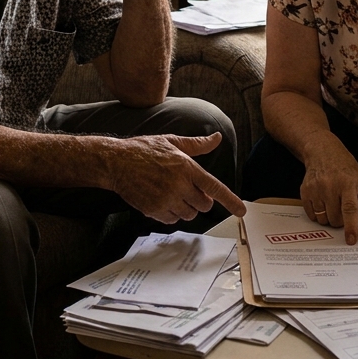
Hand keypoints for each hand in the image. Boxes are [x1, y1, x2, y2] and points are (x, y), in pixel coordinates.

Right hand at [108, 132, 245, 223]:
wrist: (116, 161)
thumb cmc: (144, 149)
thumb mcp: (172, 142)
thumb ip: (197, 145)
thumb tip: (217, 138)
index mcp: (187, 167)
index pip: (214, 187)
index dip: (230, 201)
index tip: (241, 211)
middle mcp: (179, 185)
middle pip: (203, 205)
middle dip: (200, 200)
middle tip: (187, 189)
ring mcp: (166, 199)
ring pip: (189, 215)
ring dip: (185, 208)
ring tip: (171, 193)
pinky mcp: (154, 210)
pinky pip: (172, 220)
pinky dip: (171, 214)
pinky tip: (161, 200)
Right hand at [299, 149, 357, 244]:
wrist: (323, 151)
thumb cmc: (345, 167)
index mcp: (347, 184)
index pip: (350, 209)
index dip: (351, 227)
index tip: (351, 240)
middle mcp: (330, 187)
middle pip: (335, 219)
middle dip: (341, 221)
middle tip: (342, 209)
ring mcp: (315, 189)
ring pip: (323, 219)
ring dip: (329, 218)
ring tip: (332, 204)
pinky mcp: (304, 191)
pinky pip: (311, 215)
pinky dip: (318, 214)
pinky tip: (322, 202)